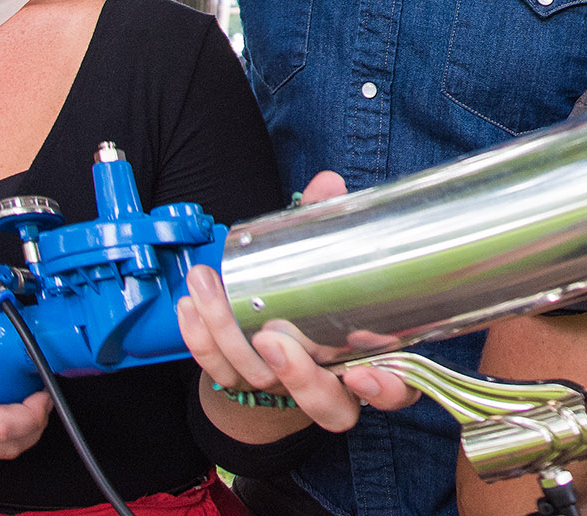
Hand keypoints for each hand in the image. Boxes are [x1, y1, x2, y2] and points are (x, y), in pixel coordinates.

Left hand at [179, 171, 416, 436]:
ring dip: (228, 337)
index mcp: (371, 359)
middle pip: (322, 401)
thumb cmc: (320, 301)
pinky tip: (190, 307)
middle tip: (271, 340)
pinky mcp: (242, 385)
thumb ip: (331, 228)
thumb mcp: (333, 266)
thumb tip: (329, 184)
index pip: (397, 393)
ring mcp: (283, 389)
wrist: (280, 352)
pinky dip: (200, 340)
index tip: (362, 374)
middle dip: (296, 375)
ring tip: (209, 292)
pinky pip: (218, 371)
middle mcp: (330, 385)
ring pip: (259, 380)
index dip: (385, 390)